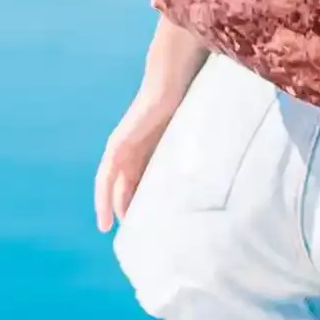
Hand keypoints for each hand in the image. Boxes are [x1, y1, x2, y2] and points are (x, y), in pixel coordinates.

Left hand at [94, 90, 180, 230]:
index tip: (150, 227)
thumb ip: (190, 157)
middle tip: (134, 237)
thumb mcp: (187, 140)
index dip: (143, 204)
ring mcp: (121, 148)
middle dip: (128, 210)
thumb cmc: (185, 104)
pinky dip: (104, 197)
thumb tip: (216, 183)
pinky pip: (106, 177)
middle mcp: (133, 151)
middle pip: (125, 188)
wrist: (171, 82)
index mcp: (150, 150)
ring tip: (110, 230)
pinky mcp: (117, 146)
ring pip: (112, 186)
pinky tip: (106, 216)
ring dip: (110, 208)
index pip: (142, 184)